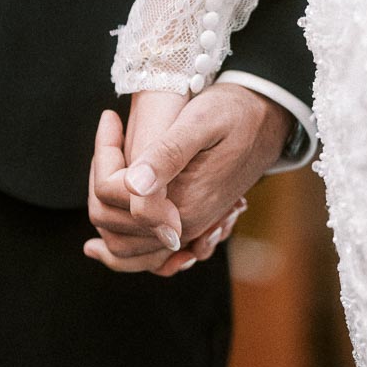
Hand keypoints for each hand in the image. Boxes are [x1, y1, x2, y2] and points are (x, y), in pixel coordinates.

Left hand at [85, 84, 292, 274]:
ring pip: (121, 244)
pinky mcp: (187, 226)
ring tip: (105, 163)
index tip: (112, 117)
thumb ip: (168, 153)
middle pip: (109, 220)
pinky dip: (120, 246)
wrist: (267, 121)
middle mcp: (183, 226)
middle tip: (110, 134)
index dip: (103, 153)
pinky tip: (101, 243)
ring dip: (104, 209)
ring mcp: (185, 230)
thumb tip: (133, 185)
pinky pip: (144, 254)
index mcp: (182, 202)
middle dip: (99, 177)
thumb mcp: (202, 121)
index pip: (112, 192)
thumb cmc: (234, 113)